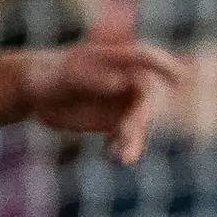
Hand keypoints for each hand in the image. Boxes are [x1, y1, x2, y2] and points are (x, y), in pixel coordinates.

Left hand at [18, 40, 182, 161]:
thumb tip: (121, 83)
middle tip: (127, 133)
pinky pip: (128, 139)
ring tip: (123, 158)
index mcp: (120, 60)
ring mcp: (127, 103)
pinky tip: (112, 158)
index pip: (148, 58)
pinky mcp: (119, 124)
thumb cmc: (51, 77)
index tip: (178, 78)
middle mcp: (130, 80)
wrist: (38, 94)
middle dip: (141, 116)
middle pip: (147, 97)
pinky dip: (122, 149)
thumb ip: (92, 78)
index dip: (164, 66)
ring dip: (134, 139)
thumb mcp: (66, 76)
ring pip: (140, 122)